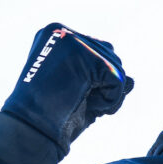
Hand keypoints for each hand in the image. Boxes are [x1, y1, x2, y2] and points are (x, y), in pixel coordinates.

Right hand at [0, 24, 132, 163]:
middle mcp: (62, 32)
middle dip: (104, 86)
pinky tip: (87, 103)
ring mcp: (73, 42)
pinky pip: (119, 79)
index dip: (95, 81)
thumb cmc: (52, 116)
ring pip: (117, 67)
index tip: (70, 94)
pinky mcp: (85, 57)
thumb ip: (105, 80)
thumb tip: (132, 81)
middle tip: (77, 101)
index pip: (98, 51)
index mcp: (55, 35)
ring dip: (107, 94)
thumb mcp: (81, 91)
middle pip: (111, 56)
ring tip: (80, 101)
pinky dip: (110, 100)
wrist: (30, 131)